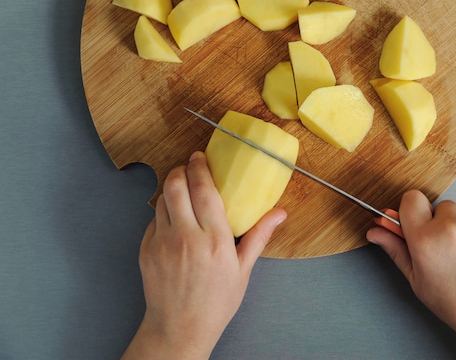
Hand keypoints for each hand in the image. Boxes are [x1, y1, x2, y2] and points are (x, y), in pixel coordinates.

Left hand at [122, 151, 285, 359]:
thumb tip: (279, 213)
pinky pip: (153, 219)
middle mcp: (186, 237)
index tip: (202, 157)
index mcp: (215, 240)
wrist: (179, 328)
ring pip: (162, 199)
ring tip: (183, 188)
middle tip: (190, 165)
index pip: (205, 190)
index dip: (201, 168)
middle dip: (182, 168)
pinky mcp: (146, 249)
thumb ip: (259, 236)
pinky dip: (163, 210)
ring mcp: (162, 242)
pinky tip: (175, 216)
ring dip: (171, 187)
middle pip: (177, 185)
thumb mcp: (243, 269)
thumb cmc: (215, 302)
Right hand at [366, 190, 455, 359]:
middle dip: (438, 220)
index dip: (412, 209)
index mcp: (423, 239)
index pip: (411, 198)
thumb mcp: (416, 279)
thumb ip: (395, 249)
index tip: (416, 222)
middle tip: (442, 247)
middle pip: (438, 206)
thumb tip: (375, 231)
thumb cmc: (453, 303)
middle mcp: (447, 229)